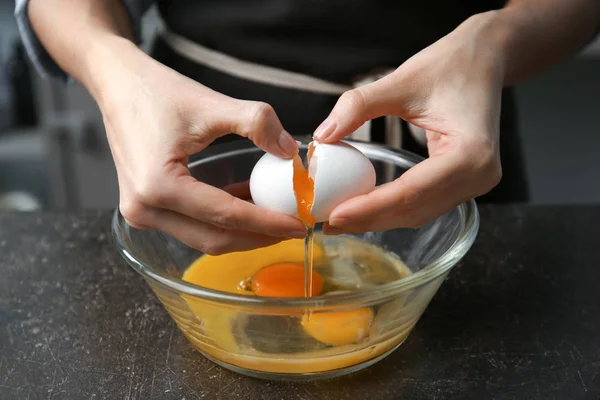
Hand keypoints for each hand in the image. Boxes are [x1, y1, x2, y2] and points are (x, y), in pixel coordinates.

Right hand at [92, 43, 305, 253]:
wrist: (119, 85)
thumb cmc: (158, 92)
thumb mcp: (212, 104)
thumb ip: (257, 123)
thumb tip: (290, 151)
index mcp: (158, 186)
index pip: (226, 216)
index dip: (268, 223)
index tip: (299, 226)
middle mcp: (144, 208)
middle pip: (214, 238)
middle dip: (258, 237)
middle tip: (293, 229)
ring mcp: (140, 213)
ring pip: (203, 237)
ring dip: (241, 231)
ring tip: (276, 218)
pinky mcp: (144, 209)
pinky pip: (191, 225)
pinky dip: (221, 220)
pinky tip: (247, 203)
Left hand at [315, 12, 505, 232]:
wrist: (485, 58)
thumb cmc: (451, 65)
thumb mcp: (401, 81)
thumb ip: (357, 106)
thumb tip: (322, 135)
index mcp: (470, 153)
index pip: (410, 191)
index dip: (369, 208)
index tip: (333, 215)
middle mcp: (479, 176)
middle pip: (414, 210)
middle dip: (368, 219)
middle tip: (328, 223)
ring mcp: (477, 183)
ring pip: (419, 213)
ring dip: (378, 219)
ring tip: (339, 220)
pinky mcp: (467, 182)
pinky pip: (425, 203)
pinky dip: (393, 208)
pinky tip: (365, 208)